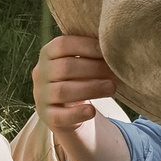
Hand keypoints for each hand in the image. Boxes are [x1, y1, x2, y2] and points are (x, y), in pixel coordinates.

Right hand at [34, 33, 132, 160]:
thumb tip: (120, 43)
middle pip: (65, 68)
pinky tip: (93, 111)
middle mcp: (40, 74)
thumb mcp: (81, 62)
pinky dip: (77, 113)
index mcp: (47, 54)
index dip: (86, 46)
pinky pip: (60, 116)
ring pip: (63, 91)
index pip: (62, 45)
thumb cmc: (80, 78)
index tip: (107, 50)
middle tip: (115, 72)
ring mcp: (41, 96)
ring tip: (112, 88)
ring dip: (90, 88)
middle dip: (93, 68)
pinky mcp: (47, 117)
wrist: (68, 110)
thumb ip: (92, 52)